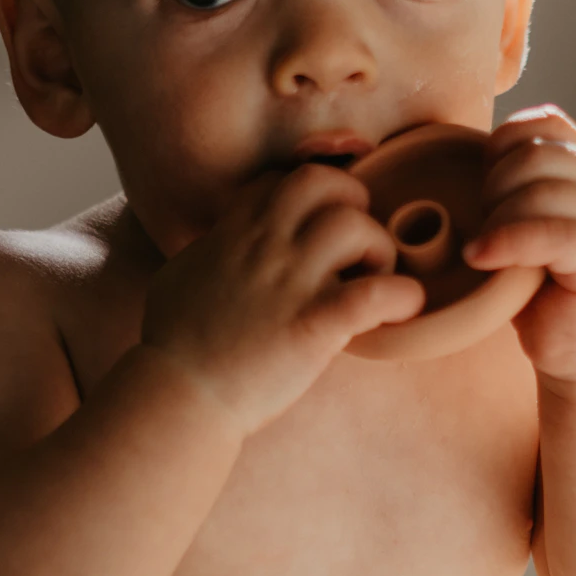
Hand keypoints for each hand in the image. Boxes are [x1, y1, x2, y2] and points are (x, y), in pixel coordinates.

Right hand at [142, 163, 421, 434]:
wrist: (178, 395)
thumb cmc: (173, 344)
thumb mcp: (181, 274)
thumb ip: (210, 249)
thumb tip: (217, 242)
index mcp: (235, 231)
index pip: (283, 180)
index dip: (312, 198)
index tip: (318, 231)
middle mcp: (265, 245)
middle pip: (325, 183)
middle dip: (354, 204)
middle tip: (358, 248)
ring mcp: (291, 282)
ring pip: (356, 226)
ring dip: (380, 249)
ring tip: (374, 281)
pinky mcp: (314, 325)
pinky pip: (375, 294)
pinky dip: (402, 297)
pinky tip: (402, 310)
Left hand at [462, 106, 575, 384]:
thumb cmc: (540, 296)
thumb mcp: (520, 229)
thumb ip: (509, 189)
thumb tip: (456, 152)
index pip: (543, 122)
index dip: (500, 150)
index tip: (481, 194)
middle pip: (534, 154)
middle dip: (492, 189)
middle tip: (480, 230)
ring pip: (540, 190)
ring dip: (496, 220)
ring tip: (483, 253)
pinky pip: (551, 231)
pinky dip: (507, 242)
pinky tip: (481, 259)